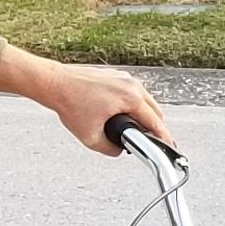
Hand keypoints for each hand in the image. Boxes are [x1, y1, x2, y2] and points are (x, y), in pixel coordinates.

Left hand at [0, 47, 172, 155]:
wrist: (55, 83)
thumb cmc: (70, 104)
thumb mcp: (91, 138)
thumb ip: (111, 149)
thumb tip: (119, 150)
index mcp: (130, 98)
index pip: (155, 122)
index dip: (163, 137)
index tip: (169, 146)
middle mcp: (131, 84)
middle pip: (154, 110)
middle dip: (153, 126)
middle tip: (148, 141)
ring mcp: (124, 77)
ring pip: (144, 100)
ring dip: (143, 114)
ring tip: (135, 129)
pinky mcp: (116, 75)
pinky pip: (133, 92)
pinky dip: (133, 104)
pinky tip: (123, 114)